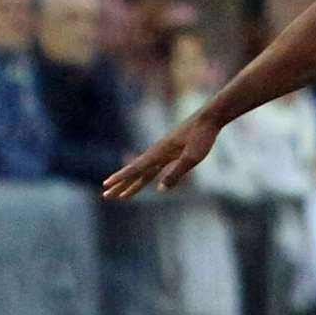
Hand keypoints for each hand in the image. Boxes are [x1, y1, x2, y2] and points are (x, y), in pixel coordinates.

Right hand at [102, 114, 218, 198]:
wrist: (209, 118)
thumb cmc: (202, 136)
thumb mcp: (192, 157)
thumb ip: (176, 174)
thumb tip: (160, 190)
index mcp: (159, 153)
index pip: (135, 169)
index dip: (120, 178)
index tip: (106, 185)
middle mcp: (156, 152)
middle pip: (135, 173)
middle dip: (120, 185)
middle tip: (106, 196)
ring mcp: (163, 152)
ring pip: (143, 172)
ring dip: (131, 183)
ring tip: (121, 195)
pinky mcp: (171, 151)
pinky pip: (153, 168)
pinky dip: (145, 176)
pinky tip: (142, 182)